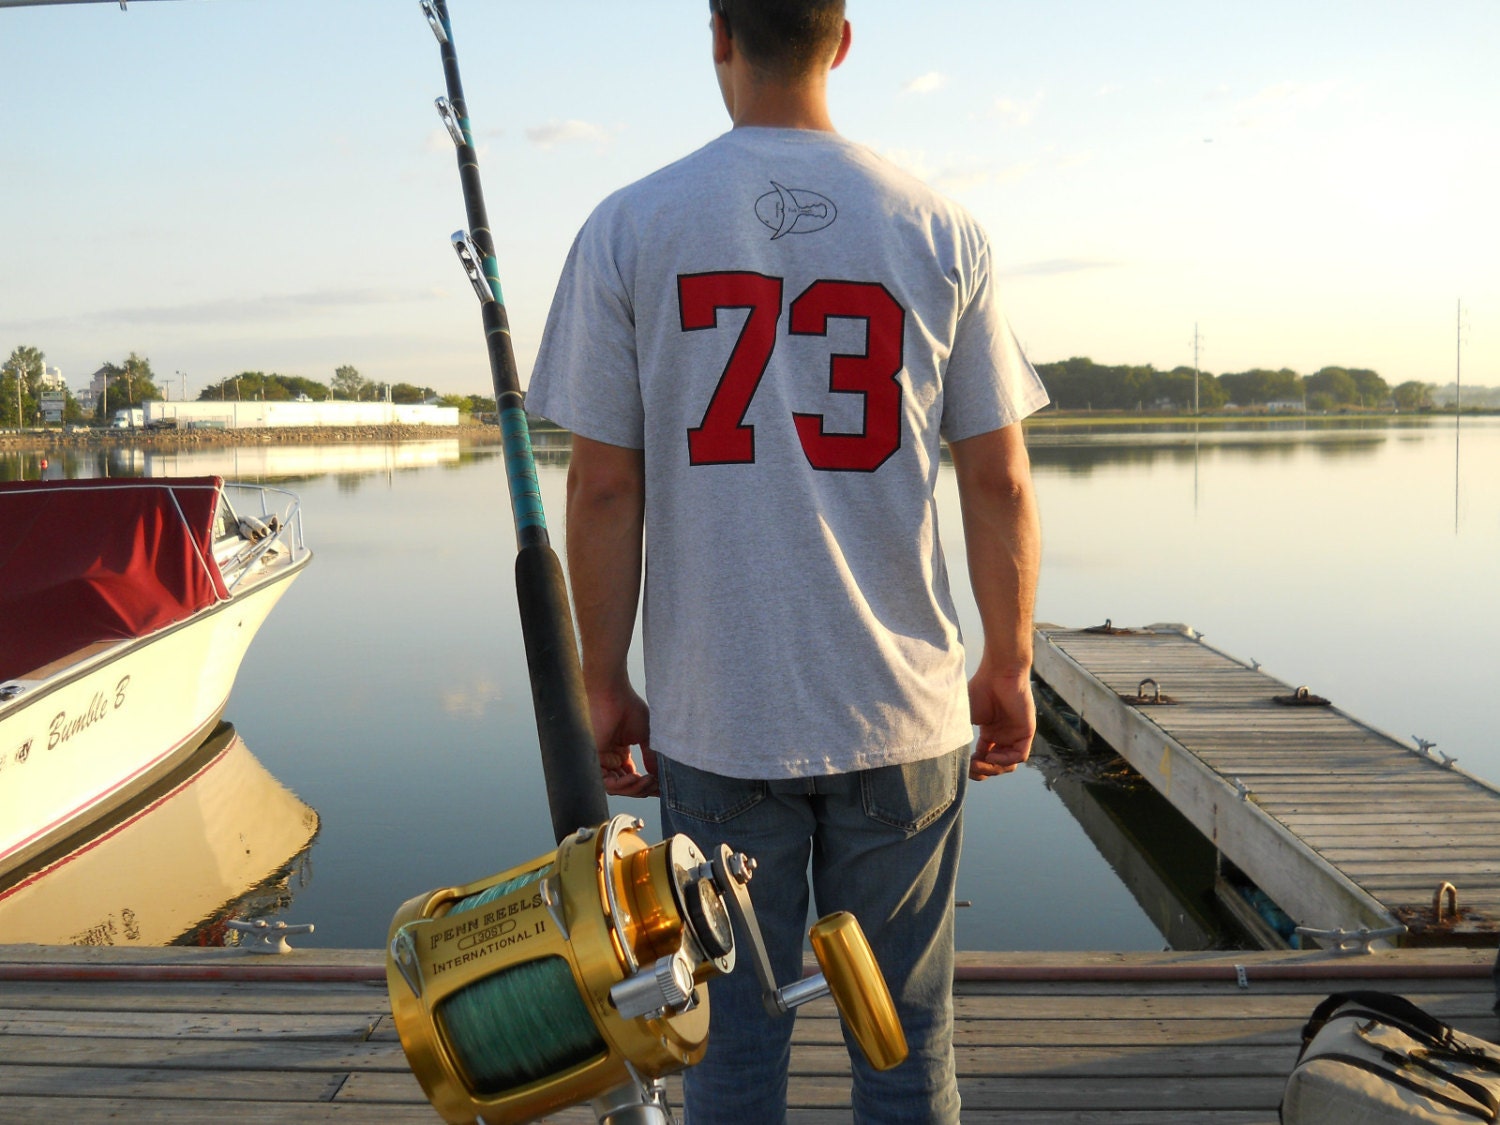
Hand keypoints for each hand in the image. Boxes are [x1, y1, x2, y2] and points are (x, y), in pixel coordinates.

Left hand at [590, 684, 656, 797]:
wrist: (612, 693)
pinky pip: (606, 783)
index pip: (634, 778)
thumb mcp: (647, 737)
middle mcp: (610, 759)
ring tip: (648, 781)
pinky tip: (635, 778)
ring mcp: (602, 760)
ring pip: (617, 788)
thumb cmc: (628, 707)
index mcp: (621, 754)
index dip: (648, 785)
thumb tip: (659, 777)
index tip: (663, 786)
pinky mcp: (594, 759)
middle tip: (656, 784)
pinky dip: (622, 784)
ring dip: (634, 789)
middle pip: (626, 786)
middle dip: (643, 789)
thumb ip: (652, 757)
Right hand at [968, 658, 1035, 780]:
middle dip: (982, 771)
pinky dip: (1005, 760)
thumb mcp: (965, 717)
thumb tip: (952, 755)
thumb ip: (961, 735)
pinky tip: (992, 754)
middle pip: (995, 765)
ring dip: (993, 768)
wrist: (998, 673)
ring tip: (981, 762)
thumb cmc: (980, 689)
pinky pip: (1019, 756)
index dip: (973, 766)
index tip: (963, 764)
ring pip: (1008, 764)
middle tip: (971, 766)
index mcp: (990, 733)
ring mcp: (1015, 735)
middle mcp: (1003, 736)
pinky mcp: (1026, 732)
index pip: (984, 758)